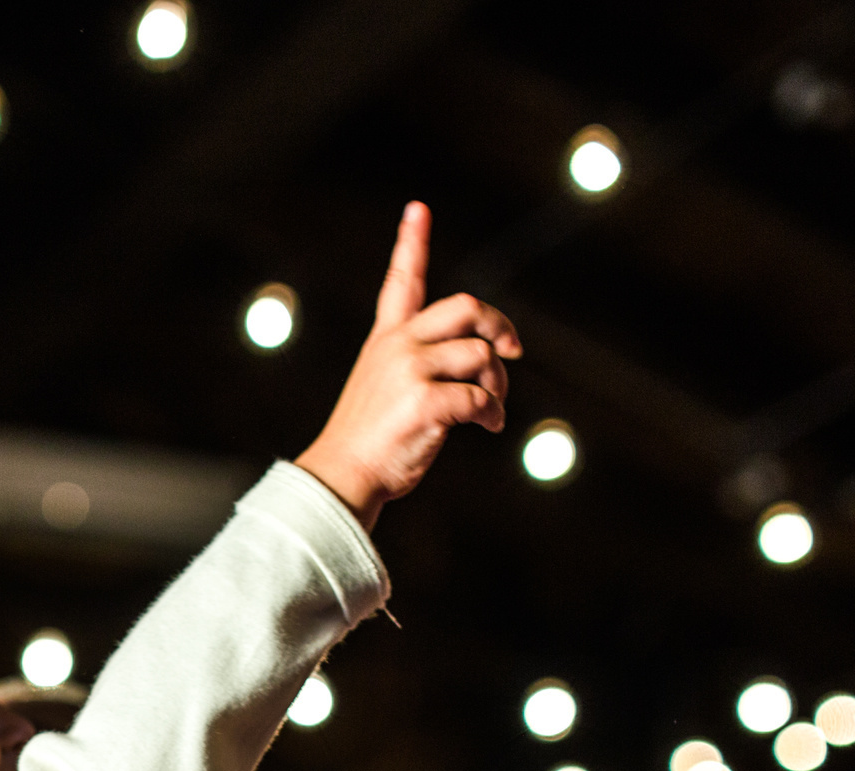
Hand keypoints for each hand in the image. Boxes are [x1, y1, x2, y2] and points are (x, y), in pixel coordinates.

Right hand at [295, 202, 520, 528]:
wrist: (344, 476)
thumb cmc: (371, 440)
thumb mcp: (385, 388)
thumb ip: (423, 364)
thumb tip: (489, 362)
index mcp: (386, 340)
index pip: (400, 282)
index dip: (410, 243)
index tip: (418, 209)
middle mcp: (397, 347)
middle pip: (466, 307)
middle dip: (499, 325)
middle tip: (510, 351)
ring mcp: (409, 372)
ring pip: (482, 357)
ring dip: (499, 385)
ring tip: (492, 409)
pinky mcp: (424, 402)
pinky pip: (479, 397)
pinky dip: (492, 413)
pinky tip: (488, 425)